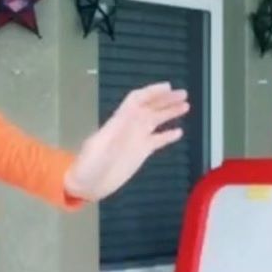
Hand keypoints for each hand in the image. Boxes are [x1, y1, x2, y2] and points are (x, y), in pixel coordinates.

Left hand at [64, 83, 189, 200]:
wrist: (85, 185)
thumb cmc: (87, 166)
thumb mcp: (97, 149)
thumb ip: (113, 136)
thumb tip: (129, 121)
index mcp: (118, 123)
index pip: (136, 100)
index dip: (151, 92)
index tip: (167, 87)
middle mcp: (129, 127)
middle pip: (149, 108)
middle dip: (165, 99)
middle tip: (184, 93)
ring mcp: (135, 140)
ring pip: (155, 121)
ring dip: (169, 113)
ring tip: (186, 106)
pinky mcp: (139, 153)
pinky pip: (156, 140)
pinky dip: (167, 135)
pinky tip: (179, 131)